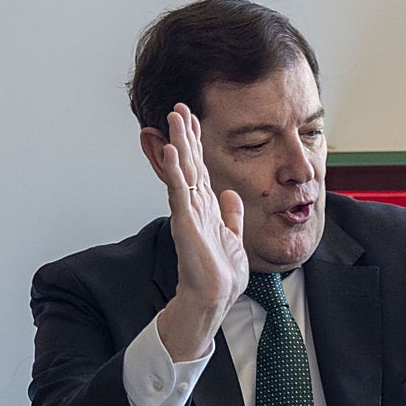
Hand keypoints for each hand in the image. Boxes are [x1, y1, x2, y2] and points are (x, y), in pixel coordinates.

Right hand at [153, 103, 248, 360]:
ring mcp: (188, 213)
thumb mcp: (232, 237)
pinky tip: (173, 152)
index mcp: (206, 208)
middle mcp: (194, 206)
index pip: (200, 168)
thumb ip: (231, 216)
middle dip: (185, 135)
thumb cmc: (220, 274)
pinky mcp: (186, 223)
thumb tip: (230, 194)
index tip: (194, 119)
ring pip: (183, 171)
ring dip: (179, 144)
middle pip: (189, 163)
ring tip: (173, 118)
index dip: (197, 144)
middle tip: (179, 108)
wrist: (214, 297)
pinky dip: (176, 171)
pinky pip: (180, 192)